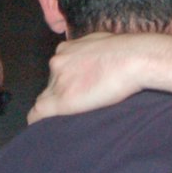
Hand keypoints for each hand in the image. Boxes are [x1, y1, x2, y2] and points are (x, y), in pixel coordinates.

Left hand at [28, 33, 147, 123]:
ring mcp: (57, 81)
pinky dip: (37, 121)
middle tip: (78, 103)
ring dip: (55, 107)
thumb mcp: (101, 43)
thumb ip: (89, 53)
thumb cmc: (126, 51)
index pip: (58, 69)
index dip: (65, 82)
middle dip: (61, 93)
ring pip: (46, 98)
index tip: (74, 90)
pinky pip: (39, 112)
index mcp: (67, 49)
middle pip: (50, 83)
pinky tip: (39, 129)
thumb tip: (94, 61)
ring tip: (70, 117)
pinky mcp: (61, 100)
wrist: (134, 59)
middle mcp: (58, 62)